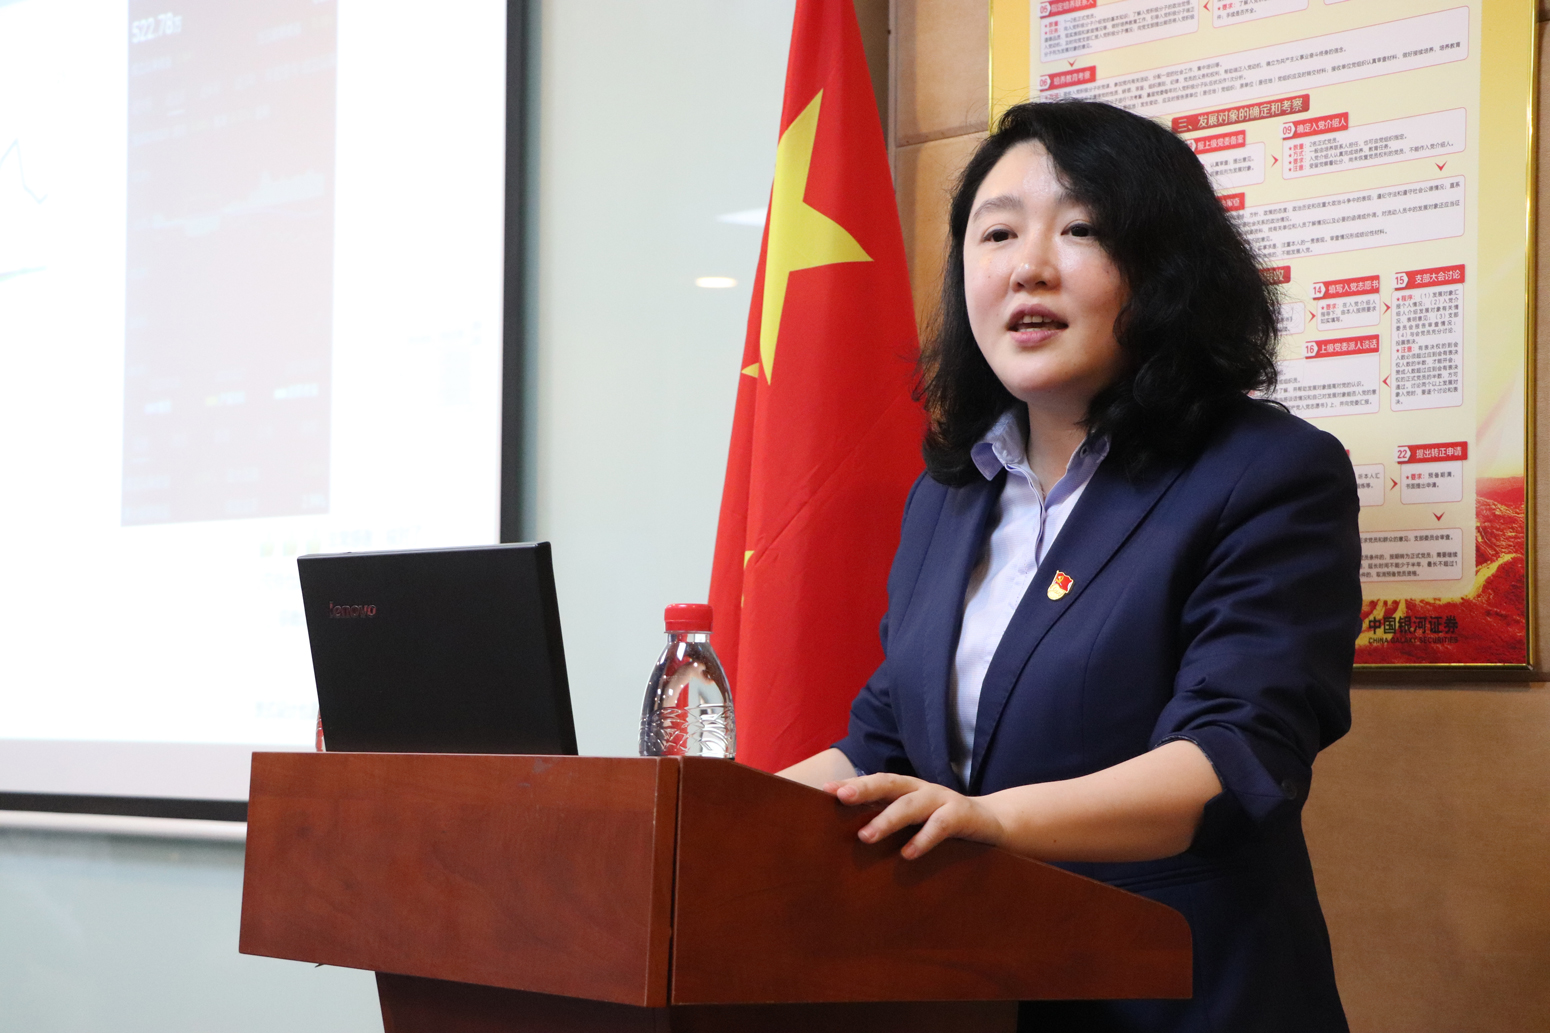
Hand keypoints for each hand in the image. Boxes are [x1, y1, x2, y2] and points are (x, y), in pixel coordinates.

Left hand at [822, 773, 1005, 859]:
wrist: (995, 825)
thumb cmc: (944, 825)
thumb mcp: (916, 821)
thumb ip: (891, 822)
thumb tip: (851, 838)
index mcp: (907, 789)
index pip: (876, 782)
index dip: (852, 784)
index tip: (825, 790)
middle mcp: (922, 790)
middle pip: (890, 784)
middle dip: (864, 789)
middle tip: (840, 797)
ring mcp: (943, 800)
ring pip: (912, 805)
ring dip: (887, 819)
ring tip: (865, 836)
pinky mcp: (963, 816)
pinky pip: (941, 826)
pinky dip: (923, 839)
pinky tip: (907, 854)